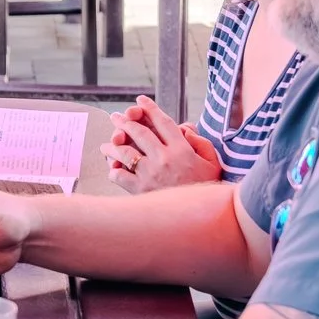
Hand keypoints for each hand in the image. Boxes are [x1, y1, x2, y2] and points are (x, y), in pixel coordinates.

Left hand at [104, 100, 220, 191]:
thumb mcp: (212, 162)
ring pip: (125, 152)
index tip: (140, 100)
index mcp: (181, 149)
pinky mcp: (140, 190)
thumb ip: (200, 142)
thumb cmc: (207, 189)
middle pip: (139, 132)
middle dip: (125, 121)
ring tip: (106, 144)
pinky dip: (114, 170)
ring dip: (113, 145)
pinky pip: (120, 175)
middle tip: (116, 116)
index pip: (163, 122)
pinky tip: (113, 167)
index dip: (150, 108)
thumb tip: (184, 128)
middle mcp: (164, 158)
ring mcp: (150, 174)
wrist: (199, 218)